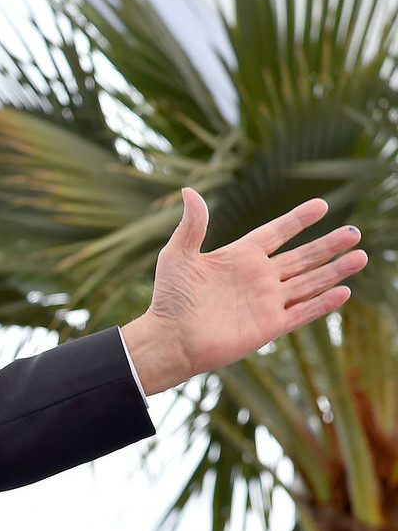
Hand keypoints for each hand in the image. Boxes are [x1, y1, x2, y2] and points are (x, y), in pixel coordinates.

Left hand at [122, 188, 366, 393]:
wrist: (170, 339)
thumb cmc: (169, 297)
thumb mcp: (178, 255)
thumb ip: (192, 225)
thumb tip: (189, 191)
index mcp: (239, 257)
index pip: (276, 233)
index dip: (297, 220)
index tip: (321, 205)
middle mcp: (258, 277)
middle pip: (302, 257)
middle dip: (329, 245)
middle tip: (355, 232)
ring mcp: (266, 302)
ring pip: (309, 282)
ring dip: (335, 271)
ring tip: (361, 257)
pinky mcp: (270, 326)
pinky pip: (302, 312)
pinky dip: (323, 303)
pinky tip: (344, 292)